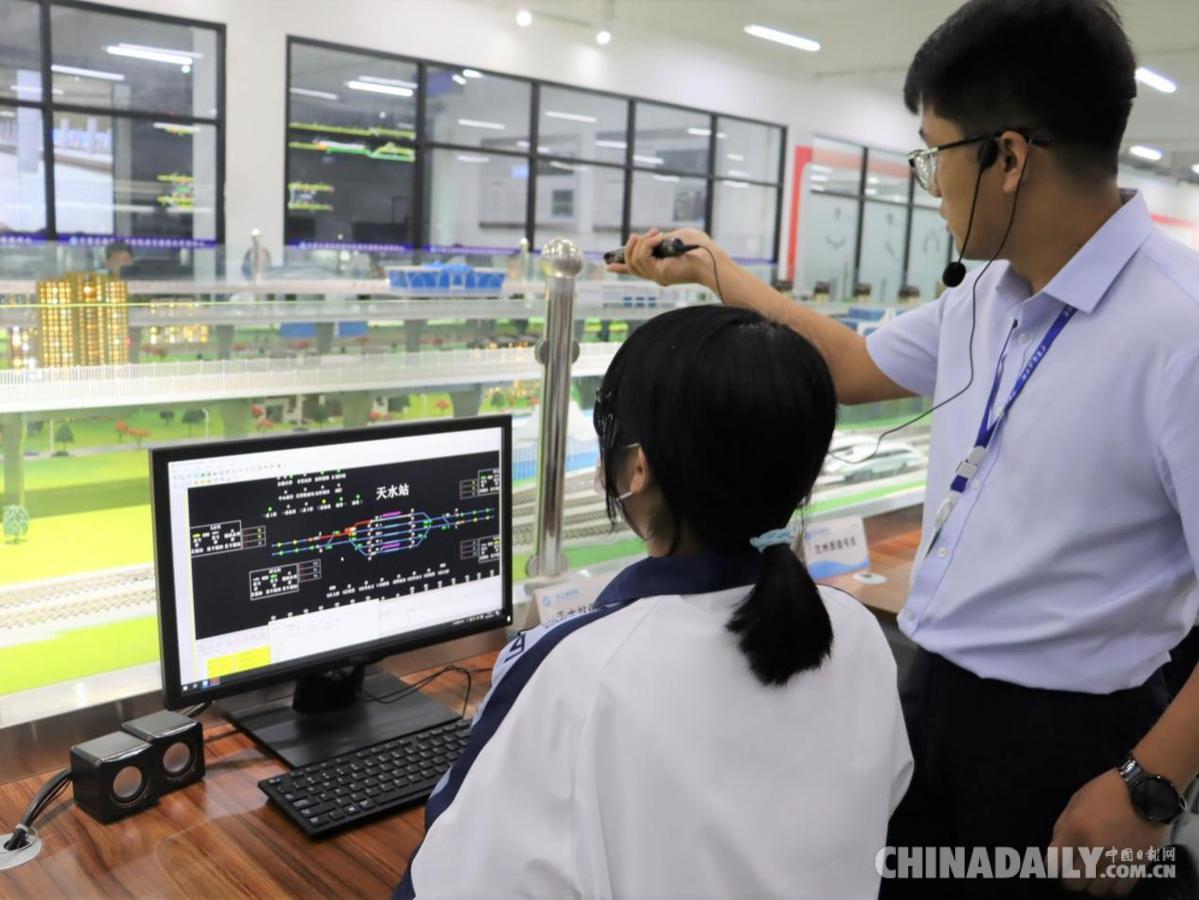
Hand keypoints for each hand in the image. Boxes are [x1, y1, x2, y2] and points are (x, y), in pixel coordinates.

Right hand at [606, 227, 721, 288]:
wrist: (710, 259)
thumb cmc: (699, 248)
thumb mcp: (675, 238)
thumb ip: (660, 239)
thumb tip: (650, 237)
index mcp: (660, 268)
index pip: (636, 270)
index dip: (621, 268)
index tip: (608, 266)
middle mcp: (656, 275)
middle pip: (630, 262)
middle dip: (634, 244)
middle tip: (652, 232)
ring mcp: (656, 276)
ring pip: (633, 259)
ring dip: (643, 242)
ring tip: (658, 234)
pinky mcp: (658, 273)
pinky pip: (641, 256)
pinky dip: (647, 243)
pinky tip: (659, 238)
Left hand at [1050, 768, 1167, 895]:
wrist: (1145, 792)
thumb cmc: (1106, 792)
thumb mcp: (1075, 801)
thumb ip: (1063, 827)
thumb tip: (1058, 849)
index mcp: (1075, 831)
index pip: (1054, 863)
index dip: (1053, 864)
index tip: (1058, 861)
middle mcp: (1093, 851)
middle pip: (1073, 883)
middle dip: (1070, 876)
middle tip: (1076, 867)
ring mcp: (1115, 862)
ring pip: (1096, 890)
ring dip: (1092, 882)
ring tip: (1095, 870)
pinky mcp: (1136, 867)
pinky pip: (1119, 890)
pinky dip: (1113, 885)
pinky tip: (1112, 874)